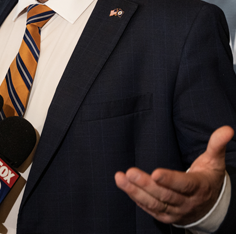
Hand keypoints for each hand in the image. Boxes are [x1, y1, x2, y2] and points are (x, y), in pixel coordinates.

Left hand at [115, 125, 233, 224]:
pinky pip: (150, 208)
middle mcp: (187, 202)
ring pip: (154, 203)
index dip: (170, 180)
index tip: (155, 173)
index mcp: (199, 187)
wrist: (209, 206)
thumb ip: (217, 145)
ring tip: (120, 178)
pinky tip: (124, 186)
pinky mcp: (166, 216)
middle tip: (130, 172)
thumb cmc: (208, 178)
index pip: (184, 185)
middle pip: (165, 195)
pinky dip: (136, 198)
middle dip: (146, 184)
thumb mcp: (214, 161)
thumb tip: (227, 129)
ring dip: (135, 191)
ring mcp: (176, 211)